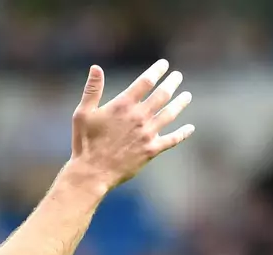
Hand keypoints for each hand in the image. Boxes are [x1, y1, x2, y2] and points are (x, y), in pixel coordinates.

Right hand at [67, 59, 193, 192]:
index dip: (156, 71)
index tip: (163, 64)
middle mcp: (139, 116)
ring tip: (187, 95)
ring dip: (181, 103)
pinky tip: (190, 128)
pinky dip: (183, 133)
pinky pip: (172, 139)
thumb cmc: (84, 143)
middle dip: (172, 83)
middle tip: (178, 76)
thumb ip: (92, 90)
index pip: (146, 82)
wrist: (92, 172)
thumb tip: (96, 67)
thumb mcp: (82, 113)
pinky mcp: (152, 149)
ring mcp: (148, 133)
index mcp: (123, 105)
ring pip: (170, 113)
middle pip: (162, 94)